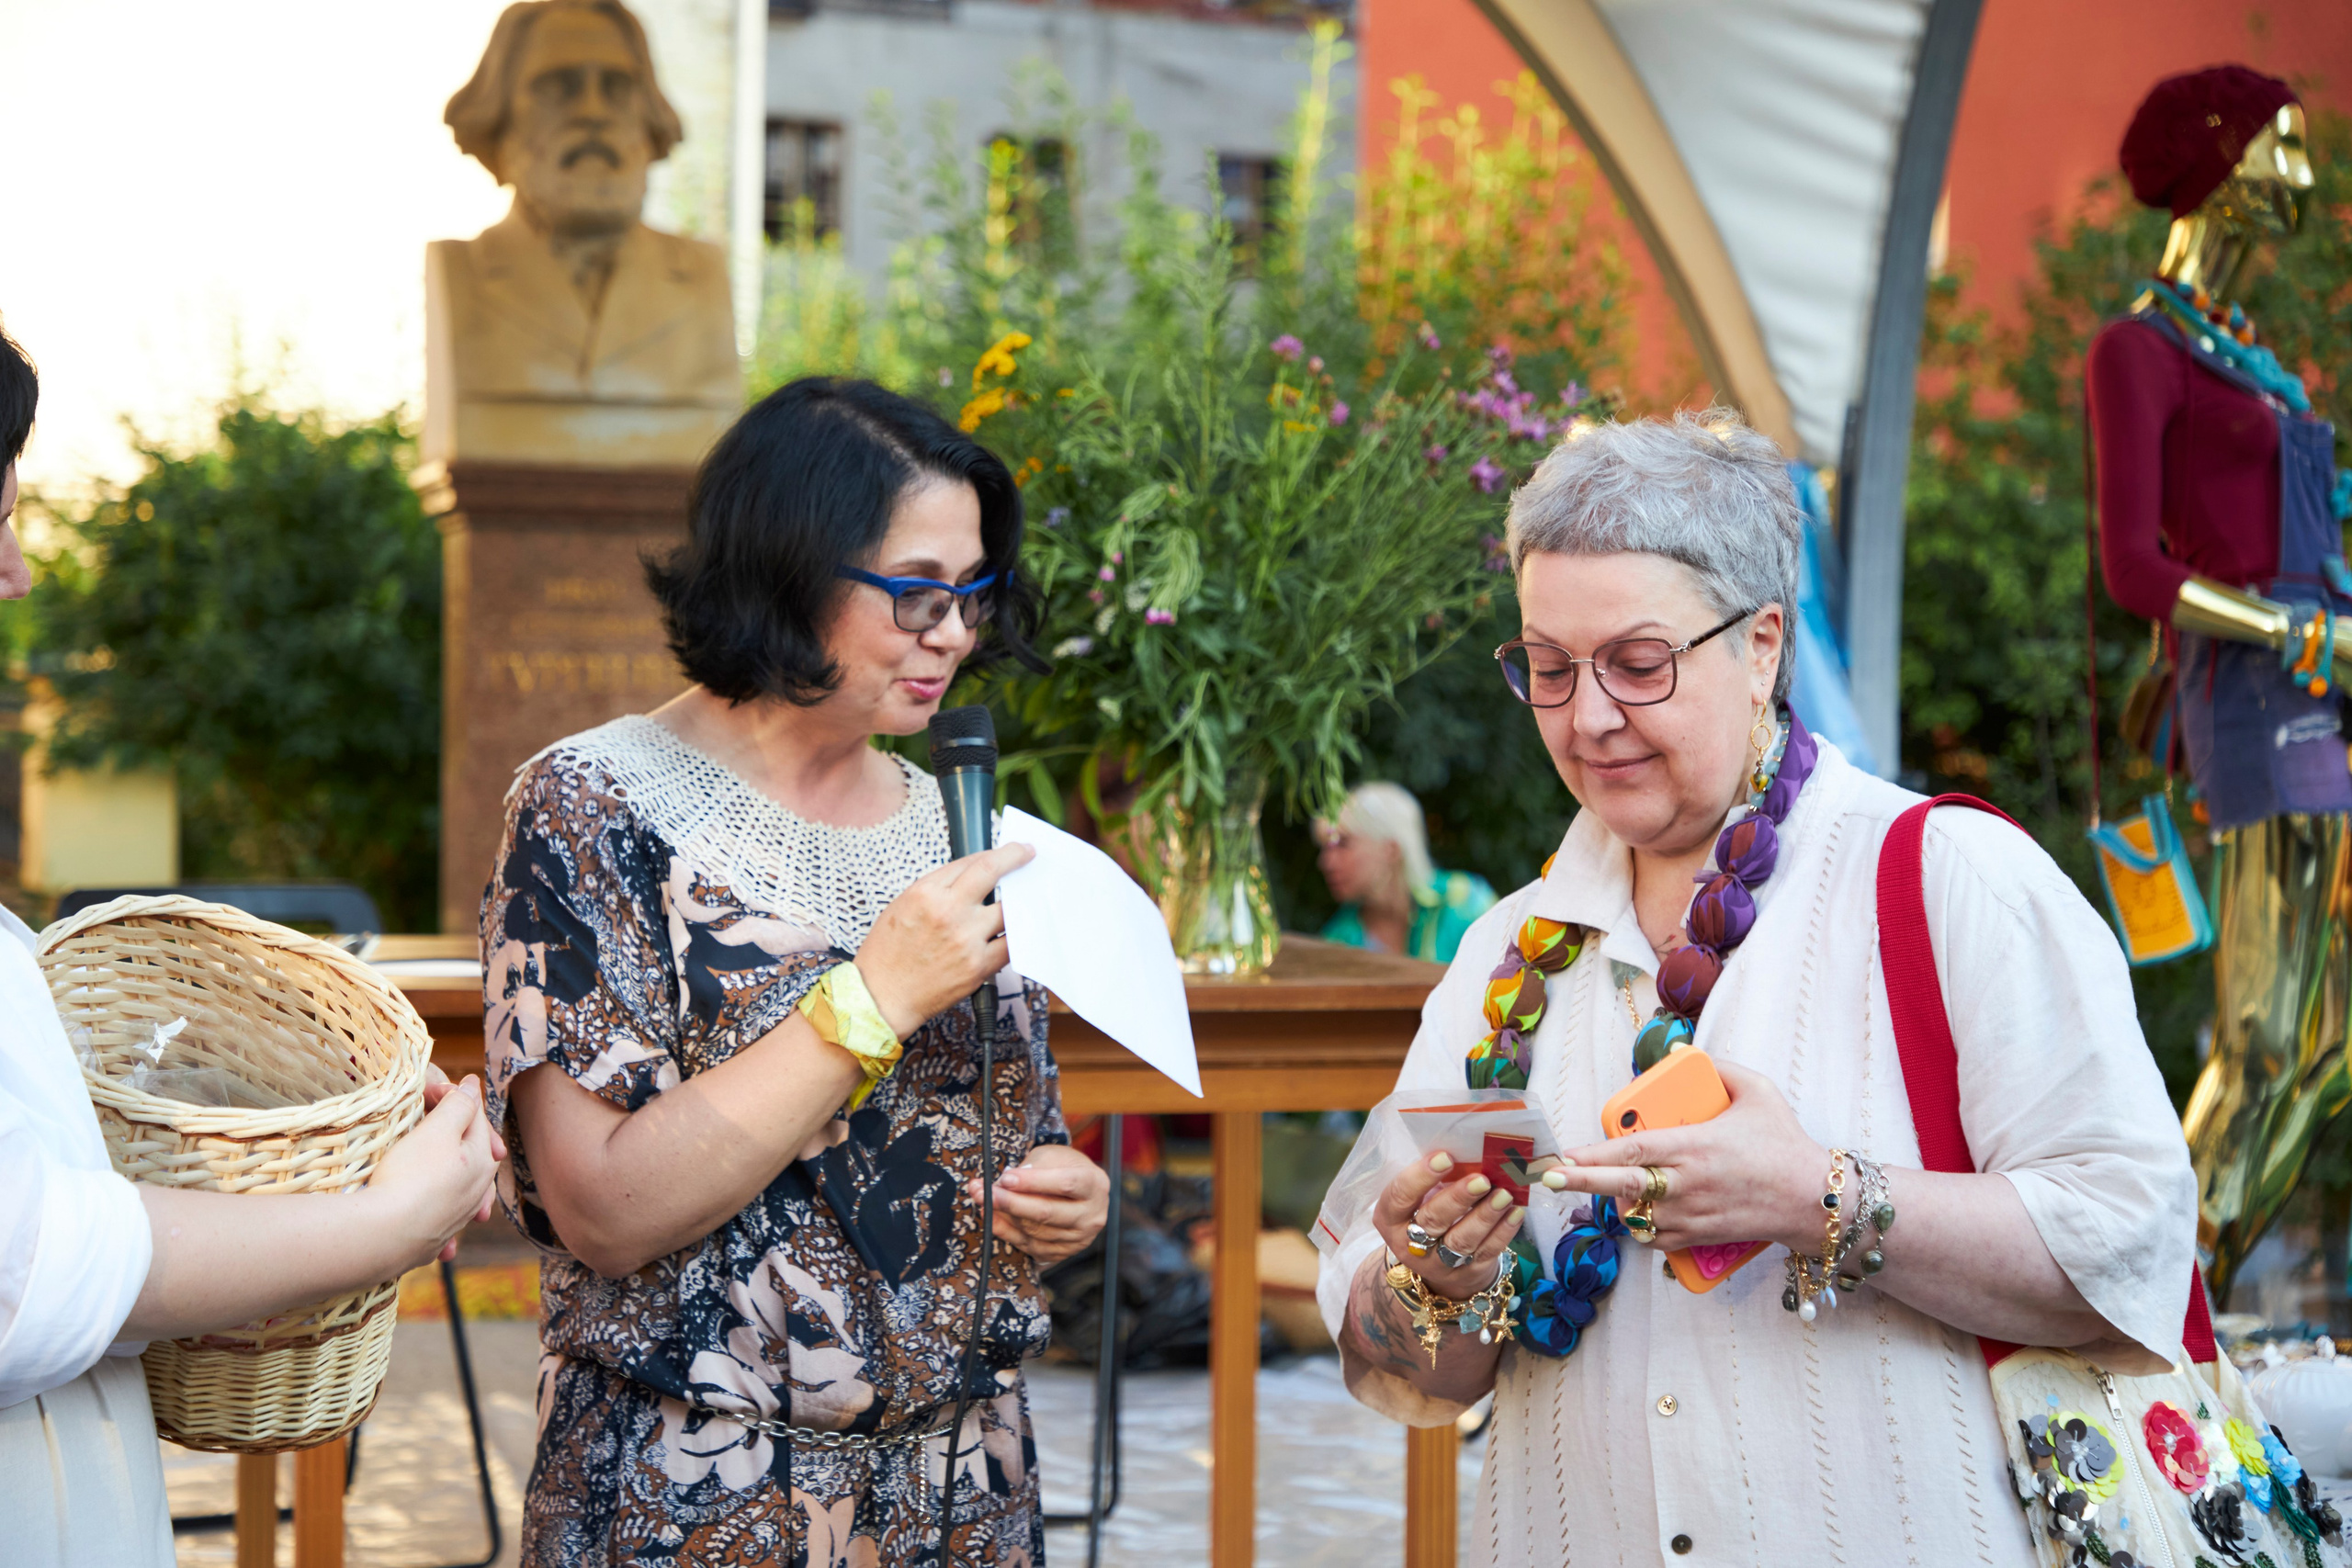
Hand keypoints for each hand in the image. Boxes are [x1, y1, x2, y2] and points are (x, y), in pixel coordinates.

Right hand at [419, 1065, 508, 1259]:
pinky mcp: (431, 1241)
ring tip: (440, 1164)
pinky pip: (436, 1218)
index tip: (427, 1088)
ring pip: (458, 1187)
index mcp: (483, 1161)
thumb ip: (458, 1106)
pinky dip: (433, 1209)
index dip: (452, 1096)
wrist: (383, 1235)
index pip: (474, 1117)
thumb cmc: (411, 1175)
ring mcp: (456, 1219)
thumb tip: (472, 1086)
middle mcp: (477, 1192)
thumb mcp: (437, 1130)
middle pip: (471, 1153)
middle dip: (456, 1133)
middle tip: (433, 1117)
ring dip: (450, 1173)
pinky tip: (426, 1210)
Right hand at [856, 843, 1036, 1037]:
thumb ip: (937, 889)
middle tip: (1027, 854)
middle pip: (992, 872)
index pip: (970, 861)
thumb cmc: (887, 953)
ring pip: (1008, 909)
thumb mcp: (902, 906)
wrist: (882, 997)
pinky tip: (1019, 930)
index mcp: (925, 893)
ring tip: (1026, 896)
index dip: (994, 852)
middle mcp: (948, 911)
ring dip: (1019, 900)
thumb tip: (971, 877)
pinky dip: (1016, 936)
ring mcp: (966, 939)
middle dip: (1015, 857)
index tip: (1008, 849)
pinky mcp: (978, 966)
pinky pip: (1010, 945)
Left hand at [967, 1142, 1108, 1266]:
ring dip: (1002, 1215)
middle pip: (1047, 1213)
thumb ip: (1033, 1166)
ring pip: (1034, 1231)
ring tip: (981, 1198)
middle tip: (983, 1192)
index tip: (1006, 1177)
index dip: (1033, 1182)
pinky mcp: (1061, 1253)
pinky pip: (1028, 1245)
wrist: (1077, 1192)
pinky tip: (991, 1217)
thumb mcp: (1053, 1156)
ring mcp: (1078, 1239)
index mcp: (1095, 1185)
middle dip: (1010, 1203)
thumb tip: (1005, 1184)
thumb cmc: (1063, 1168)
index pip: (1065, 1184)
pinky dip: (1005, 1231)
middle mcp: (1092, 1216)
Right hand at [1372, 1151, 1526, 1299]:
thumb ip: (1432, 1179)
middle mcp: (1410, 1244)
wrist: (1437, 1268)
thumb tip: (1465, 1148)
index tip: (1445, 1157)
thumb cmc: (1427, 1215)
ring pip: (1462, 1240)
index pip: (1399, 1196)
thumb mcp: (1417, 1199)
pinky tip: (1515, 1212)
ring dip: (1485, 1216)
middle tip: (1481, 1180)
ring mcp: (1438, 1264)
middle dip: (1458, 1198)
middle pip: (1433, 1220)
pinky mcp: (1467, 1274)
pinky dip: (1503, 1232)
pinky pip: (1486, 1252)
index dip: (1420, 1177)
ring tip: (1504, 1195)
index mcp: (1390, 1218)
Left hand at [1550, 1061, 1826, 1253]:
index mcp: (1695, 1147)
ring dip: (1614, 1202)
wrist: (1814, 1201)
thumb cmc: (1786, 1145)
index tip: (1564, 1153)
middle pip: (1621, 1187)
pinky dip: (1639, 1226)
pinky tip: (1640, 1209)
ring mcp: (1691, 1215)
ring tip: (1609, 1184)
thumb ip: (1722, 1070)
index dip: (1593, 1154)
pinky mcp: (1699, 1237)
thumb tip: (1692, 1057)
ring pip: (1634, 1216)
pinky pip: (1654, 1238)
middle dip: (1580, 1182)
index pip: (1632, 1152)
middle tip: (1550, 1177)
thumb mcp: (1759, 1092)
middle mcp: (1687, 1184)